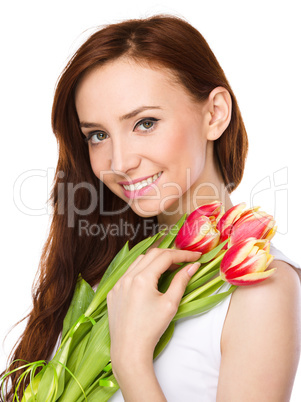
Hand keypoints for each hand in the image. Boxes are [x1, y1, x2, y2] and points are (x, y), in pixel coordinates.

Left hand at [107, 248, 200, 371]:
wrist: (129, 350)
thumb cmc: (151, 329)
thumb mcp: (170, 304)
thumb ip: (181, 281)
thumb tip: (192, 266)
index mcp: (142, 278)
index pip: (166, 257)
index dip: (183, 254)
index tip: (196, 255)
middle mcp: (127, 277)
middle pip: (152, 254)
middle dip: (170, 255)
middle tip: (185, 260)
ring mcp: (118, 284)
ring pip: (138, 261)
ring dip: (155, 261)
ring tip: (170, 268)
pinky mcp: (113, 292)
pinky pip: (128, 273)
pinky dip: (141, 270)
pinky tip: (150, 280)